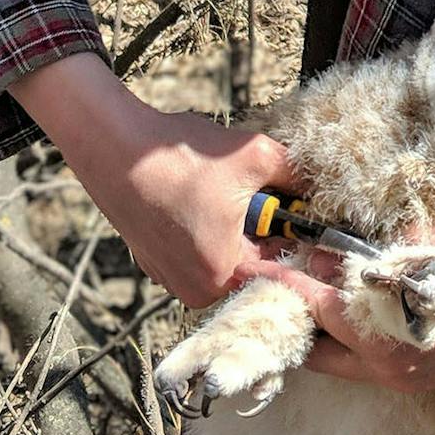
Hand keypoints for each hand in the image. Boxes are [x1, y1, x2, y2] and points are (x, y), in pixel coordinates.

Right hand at [9, 52, 298, 306]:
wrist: (116, 147)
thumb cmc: (182, 156)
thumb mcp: (256, 156)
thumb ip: (296, 176)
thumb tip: (317, 186)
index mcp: (221, 274)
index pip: (279, 273)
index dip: (300, 248)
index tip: (311, 226)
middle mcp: (194, 288)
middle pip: (252, 264)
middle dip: (264, 231)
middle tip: (261, 194)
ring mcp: (169, 276)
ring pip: (224, 255)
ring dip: (235, 228)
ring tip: (227, 190)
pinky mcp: (153, 260)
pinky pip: (196, 250)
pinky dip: (206, 228)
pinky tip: (201, 194)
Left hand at [236, 230, 434, 393]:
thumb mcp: (420, 237)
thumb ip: (368, 245)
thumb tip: (322, 242)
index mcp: (388, 334)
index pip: (317, 309)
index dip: (287, 282)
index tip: (260, 263)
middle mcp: (391, 368)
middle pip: (320, 349)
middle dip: (297, 314)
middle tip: (278, 277)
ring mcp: (408, 376)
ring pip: (342, 358)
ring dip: (324, 324)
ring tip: (307, 284)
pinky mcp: (423, 372)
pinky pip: (369, 357)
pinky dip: (352, 332)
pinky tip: (349, 300)